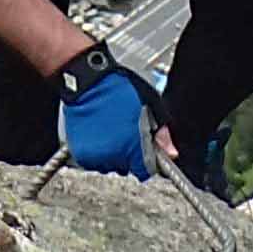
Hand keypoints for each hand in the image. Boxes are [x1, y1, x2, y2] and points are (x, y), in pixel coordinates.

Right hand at [55, 53, 155, 178]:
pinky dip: (96, 150)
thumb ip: (161, 132)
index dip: (146, 158)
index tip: (144, 148)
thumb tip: (171, 153)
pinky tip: (98, 131)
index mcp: (133, 146)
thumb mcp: (149, 104)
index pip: (145, 170)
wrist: (87, 81)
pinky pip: (94, 161)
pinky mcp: (81, 155)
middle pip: (127, 166)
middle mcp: (114, 156)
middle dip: (128, 153)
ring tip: (109, 128)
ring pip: (109, 164)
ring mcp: (96, 157)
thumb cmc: (118, 88)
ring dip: (111, 152)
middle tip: (124, 130)